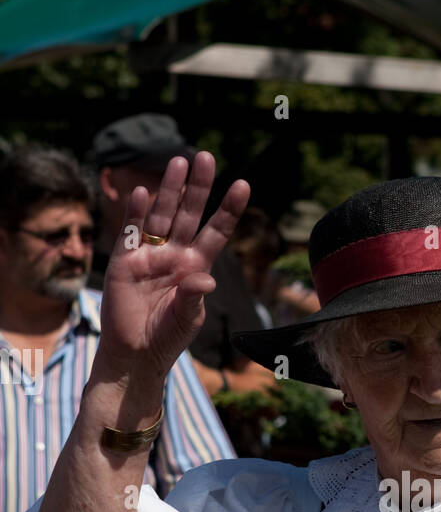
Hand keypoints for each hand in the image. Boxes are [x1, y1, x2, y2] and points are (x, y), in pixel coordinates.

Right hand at [96, 152, 249, 381]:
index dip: (229, 209)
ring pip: (162, 215)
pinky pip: (131, 232)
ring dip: (170, 190)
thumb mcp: (187, 318)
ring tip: (179, 163)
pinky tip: (141, 192)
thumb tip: (205, 278)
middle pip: (190, 214)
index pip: (217, 231)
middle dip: (198, 187)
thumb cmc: (166, 338)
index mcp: (197, 267)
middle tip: (206, 157)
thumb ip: (195, 296)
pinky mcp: (125, 261)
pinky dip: (135, 213)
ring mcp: (150, 255)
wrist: (135, 354)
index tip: (243, 185)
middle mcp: (175, 255)